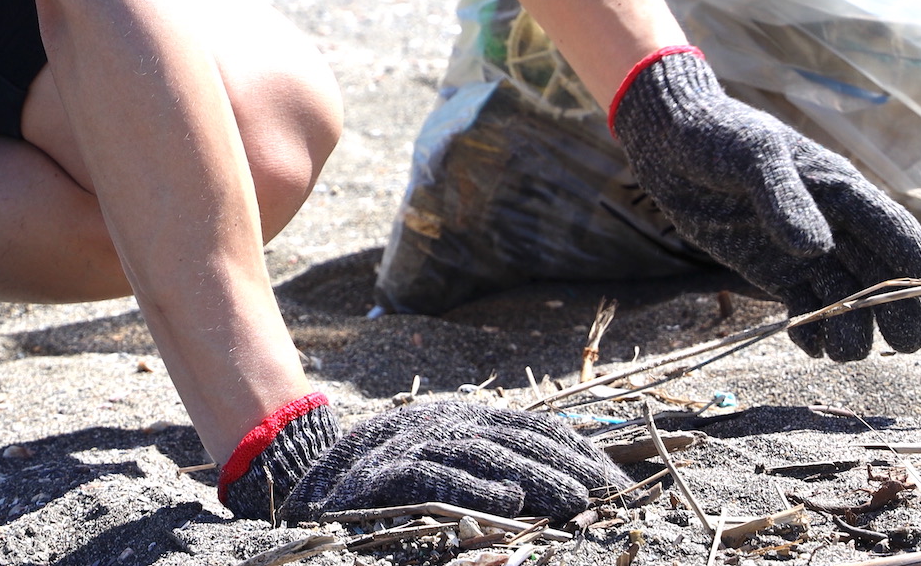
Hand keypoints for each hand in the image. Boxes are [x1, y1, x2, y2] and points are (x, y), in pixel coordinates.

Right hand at [221, 395, 628, 523]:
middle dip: (568, 463)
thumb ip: (489, 466)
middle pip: (515, 438)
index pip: (528, 427)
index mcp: (459, 420)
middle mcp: (440, 424)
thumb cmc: (383, 485)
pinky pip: (438, 477)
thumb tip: (555, 483)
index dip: (573, 449)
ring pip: (486, 455)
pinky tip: (510, 500)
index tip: (615, 478)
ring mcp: (413, 446)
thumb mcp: (442, 466)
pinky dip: (476, 487)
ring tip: (578, 499)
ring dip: (538, 477)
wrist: (305, 486)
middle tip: (610, 491)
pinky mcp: (388, 475)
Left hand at [609, 49, 920, 360]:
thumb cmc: (716, 135)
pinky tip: (809, 346)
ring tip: (842, 350)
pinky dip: (814, 331)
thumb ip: (783, 197)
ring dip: (854, 330)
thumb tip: (818, 248)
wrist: (668, 141)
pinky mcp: (775, 270)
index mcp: (840, 190)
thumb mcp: (752, 155)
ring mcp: (805, 250)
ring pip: (848, 299)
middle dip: (899, 311)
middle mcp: (832, 224)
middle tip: (900, 343)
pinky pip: (808, 308)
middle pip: (883, 275)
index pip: (897, 231)